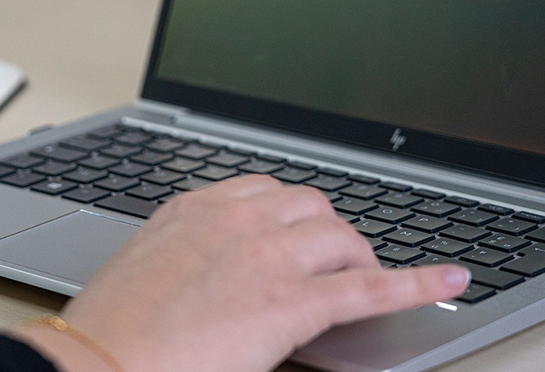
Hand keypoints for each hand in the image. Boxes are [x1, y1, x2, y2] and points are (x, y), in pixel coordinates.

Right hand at [14, 175, 469, 371]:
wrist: (97, 363)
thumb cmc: (111, 330)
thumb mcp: (145, 270)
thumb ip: (184, 254)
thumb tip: (208, 270)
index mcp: (195, 209)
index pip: (265, 189)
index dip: (293, 214)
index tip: (301, 228)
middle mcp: (236, 221)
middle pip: (311, 205)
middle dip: (327, 233)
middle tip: (329, 264)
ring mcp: (267, 257)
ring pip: (341, 237)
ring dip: (357, 258)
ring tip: (359, 283)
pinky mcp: (292, 302)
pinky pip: (370, 288)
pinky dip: (417, 284)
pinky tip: (448, 282)